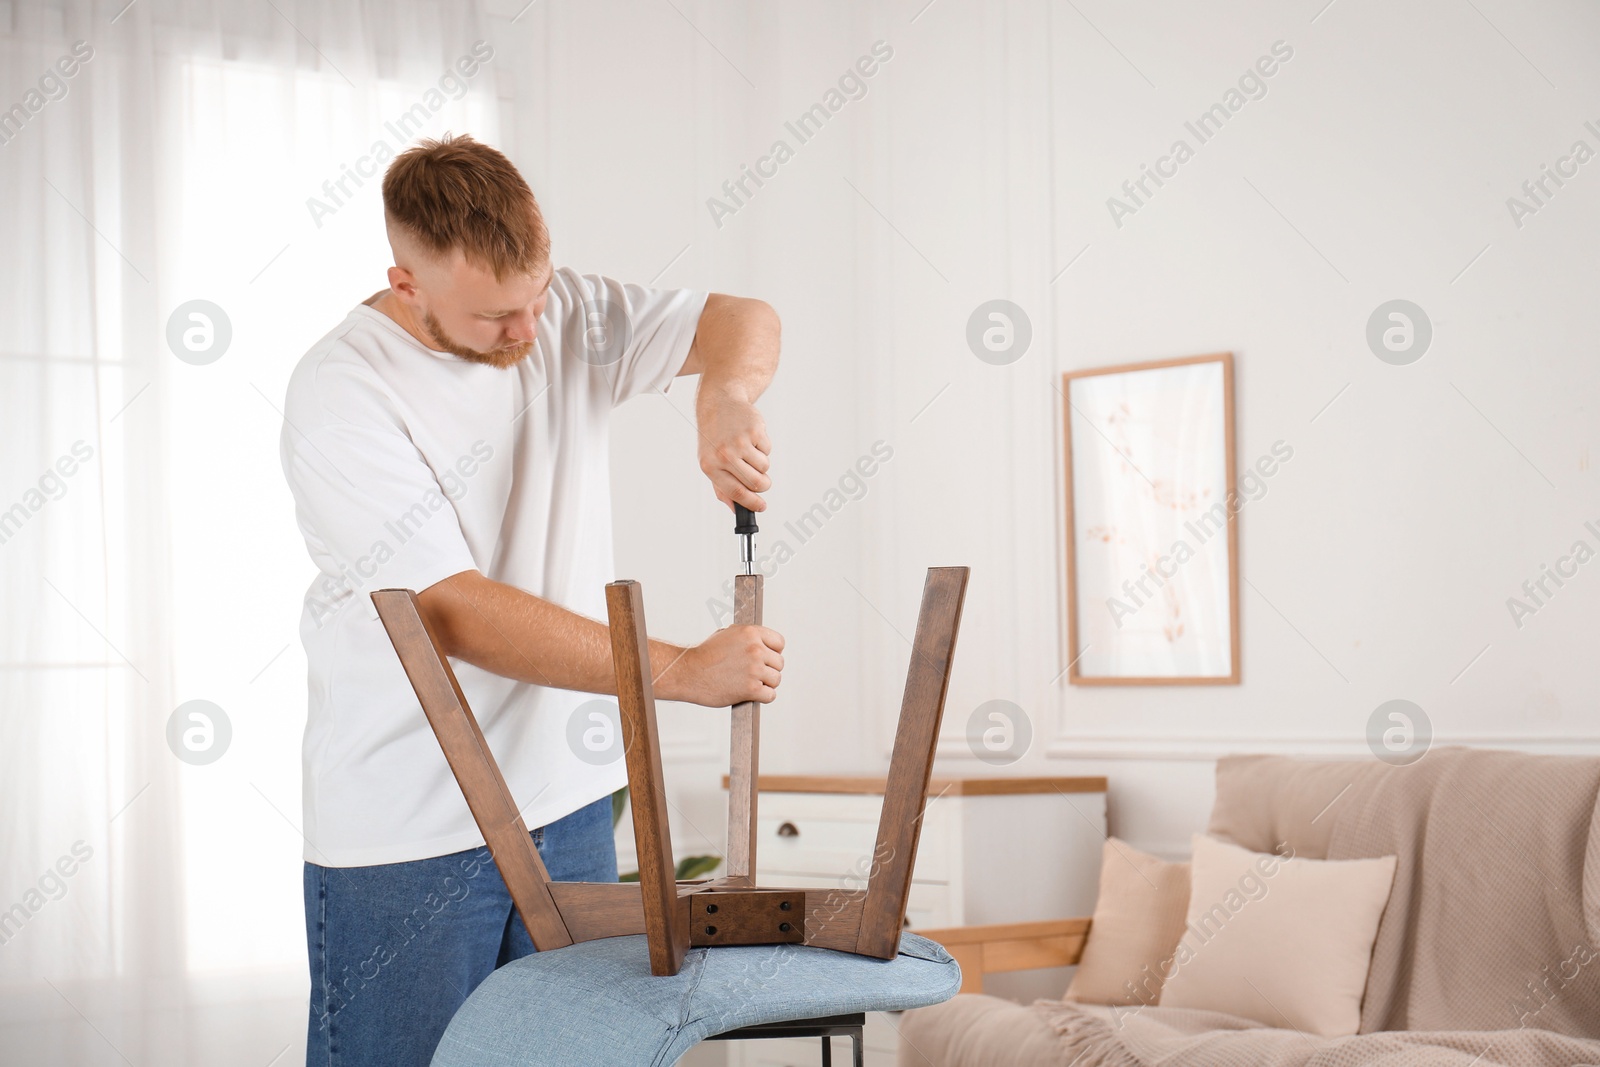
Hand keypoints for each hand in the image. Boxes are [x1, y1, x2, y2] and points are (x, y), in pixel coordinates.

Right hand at [663, 624, 784, 706]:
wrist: (688, 672)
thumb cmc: (704, 656)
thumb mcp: (727, 635)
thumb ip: (748, 638)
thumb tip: (764, 644)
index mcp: (751, 633)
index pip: (779, 642)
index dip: (773, 651)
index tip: (766, 658)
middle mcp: (755, 649)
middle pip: (779, 663)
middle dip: (768, 669)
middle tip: (754, 674)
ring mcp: (754, 669)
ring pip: (776, 679)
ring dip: (766, 684)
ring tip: (751, 684)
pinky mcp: (751, 688)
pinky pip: (770, 695)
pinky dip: (763, 697)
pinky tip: (752, 694)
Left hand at [697, 388, 771, 512]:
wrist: (719, 405)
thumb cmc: (714, 437)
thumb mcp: (710, 462)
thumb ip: (721, 487)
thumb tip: (735, 508)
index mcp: (711, 466)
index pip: (736, 492)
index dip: (752, 503)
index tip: (761, 507)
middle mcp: (724, 454)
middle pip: (755, 483)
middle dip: (763, 485)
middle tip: (763, 482)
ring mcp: (739, 441)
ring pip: (764, 467)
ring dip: (762, 464)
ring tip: (750, 452)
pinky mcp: (754, 430)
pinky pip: (767, 450)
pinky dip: (763, 447)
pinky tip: (751, 438)